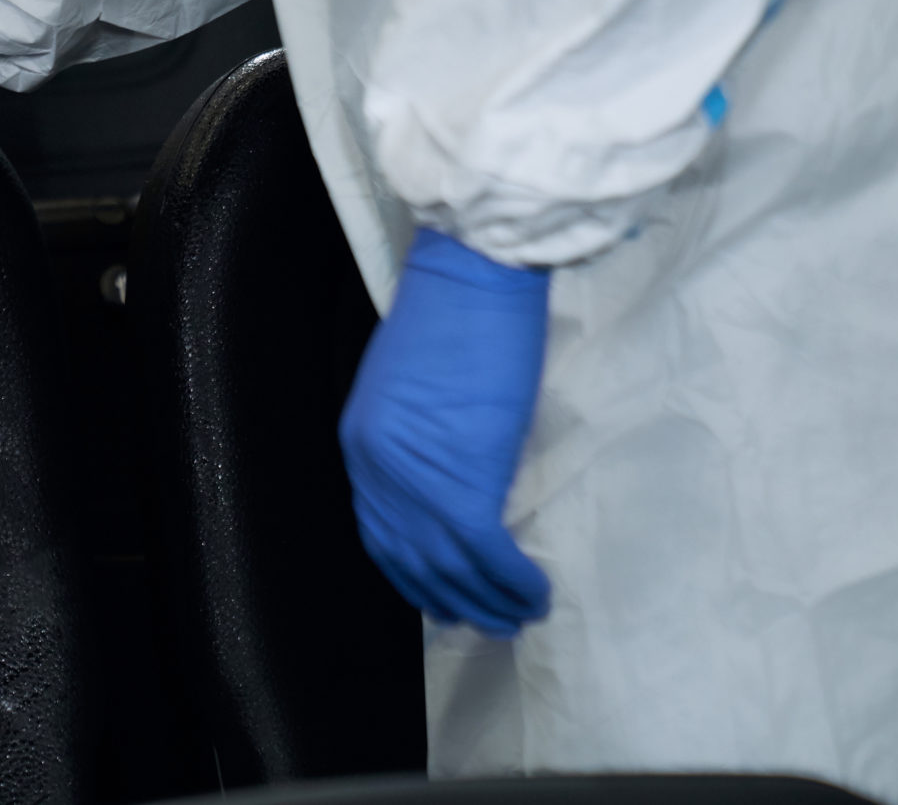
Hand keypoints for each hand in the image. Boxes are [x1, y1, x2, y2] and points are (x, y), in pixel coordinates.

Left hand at [338, 227, 551, 638]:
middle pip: (411, 560)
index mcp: (363, 445)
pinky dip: (512, 580)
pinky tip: (535, 591)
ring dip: (489, 600)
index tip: (443, 596)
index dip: (413, 573)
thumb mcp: (411, 387)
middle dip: (452, 599)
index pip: (379, 532)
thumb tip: (450, 481)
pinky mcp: (464, 479)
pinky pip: (485, 552)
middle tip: (488, 621)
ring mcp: (417, 479)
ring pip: (449, 566)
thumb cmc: (453, 317)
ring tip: (519, 615)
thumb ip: (417, 442)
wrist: (473, 278)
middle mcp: (379, 470)